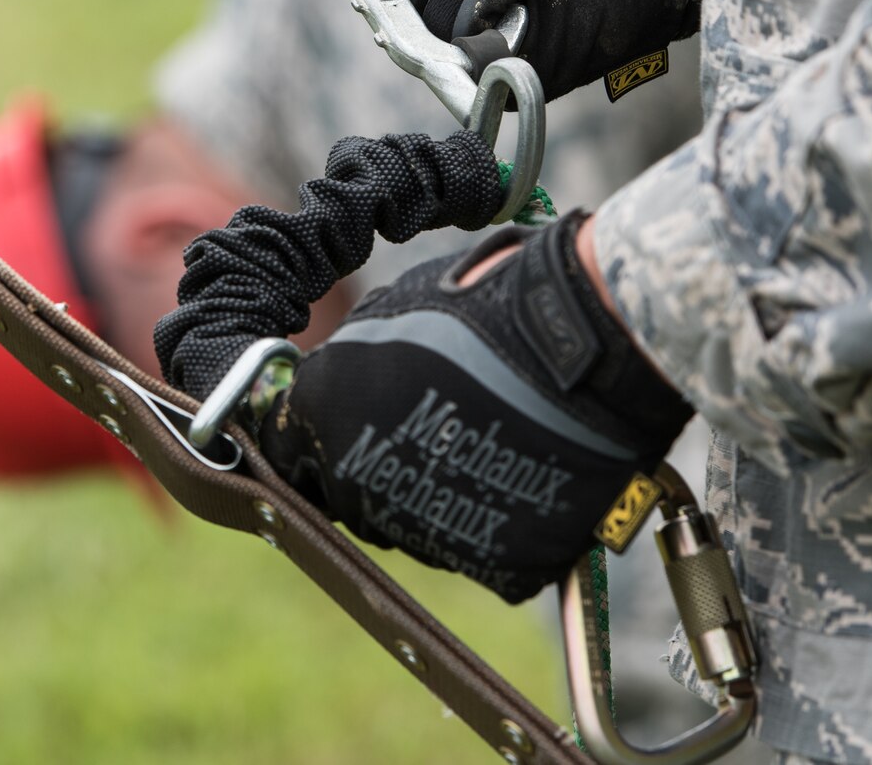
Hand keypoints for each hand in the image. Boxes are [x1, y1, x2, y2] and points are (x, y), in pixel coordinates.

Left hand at [257, 214, 689, 601]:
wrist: (584, 341)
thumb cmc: (488, 305)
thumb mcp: (394, 308)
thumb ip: (350, 357)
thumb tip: (335, 374)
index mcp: (322, 416)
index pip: (288, 447)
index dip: (316, 431)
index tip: (346, 418)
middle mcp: (356, 488)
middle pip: (347, 495)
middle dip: (374, 464)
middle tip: (428, 424)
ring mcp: (423, 536)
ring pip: (411, 526)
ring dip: (430, 493)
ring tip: (483, 440)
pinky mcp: (492, 566)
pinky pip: (478, 548)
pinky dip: (492, 520)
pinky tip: (518, 472)